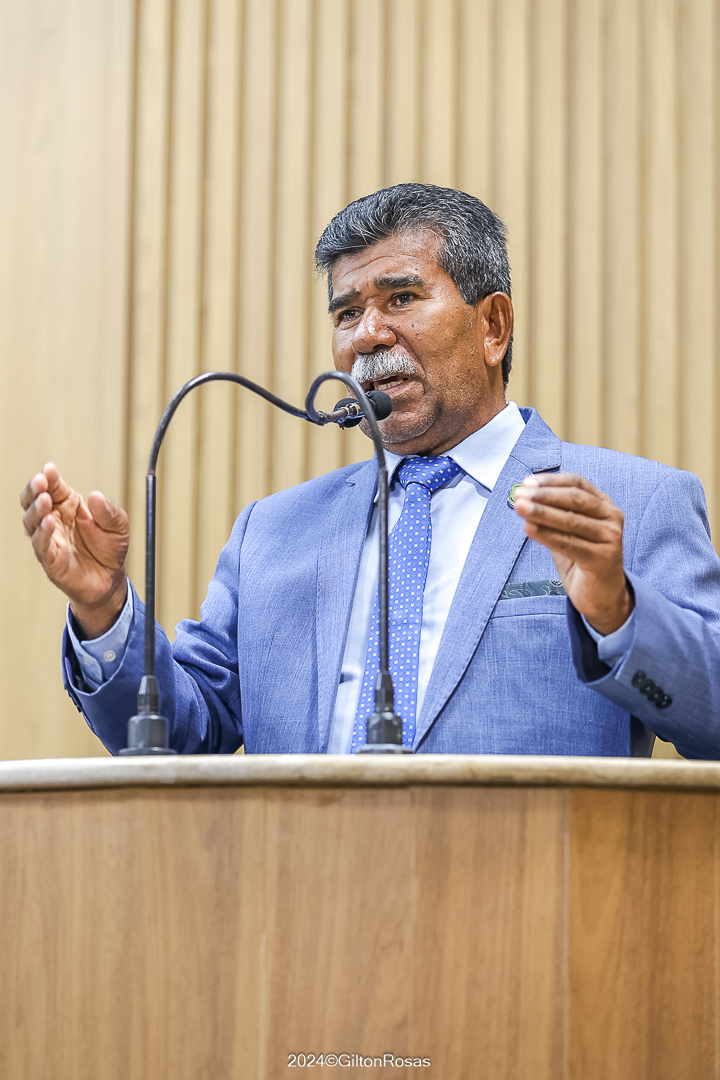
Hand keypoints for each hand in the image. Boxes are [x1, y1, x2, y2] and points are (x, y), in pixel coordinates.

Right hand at [20, 463, 128, 637]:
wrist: (110, 580)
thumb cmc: (110, 548)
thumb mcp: (119, 526)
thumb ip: (109, 511)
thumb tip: (96, 496)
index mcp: (68, 505)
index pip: (52, 486)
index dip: (48, 477)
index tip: (50, 469)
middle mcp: (55, 519)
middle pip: (33, 500)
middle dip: (34, 489)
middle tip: (40, 481)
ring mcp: (49, 539)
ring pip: (31, 521)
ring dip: (36, 509)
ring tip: (45, 500)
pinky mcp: (50, 559)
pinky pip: (41, 544)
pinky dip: (43, 533)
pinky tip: (49, 523)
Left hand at [512, 472, 633, 634]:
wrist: (602, 596)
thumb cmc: (582, 560)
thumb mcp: (567, 531)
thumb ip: (551, 515)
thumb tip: (523, 499)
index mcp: (604, 505)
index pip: (577, 482)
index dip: (550, 481)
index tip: (527, 482)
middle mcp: (611, 517)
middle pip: (574, 498)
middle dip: (543, 495)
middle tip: (519, 495)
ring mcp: (610, 538)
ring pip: (571, 520)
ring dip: (541, 513)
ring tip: (520, 508)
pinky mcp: (603, 558)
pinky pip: (569, 543)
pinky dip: (547, 535)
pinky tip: (529, 529)